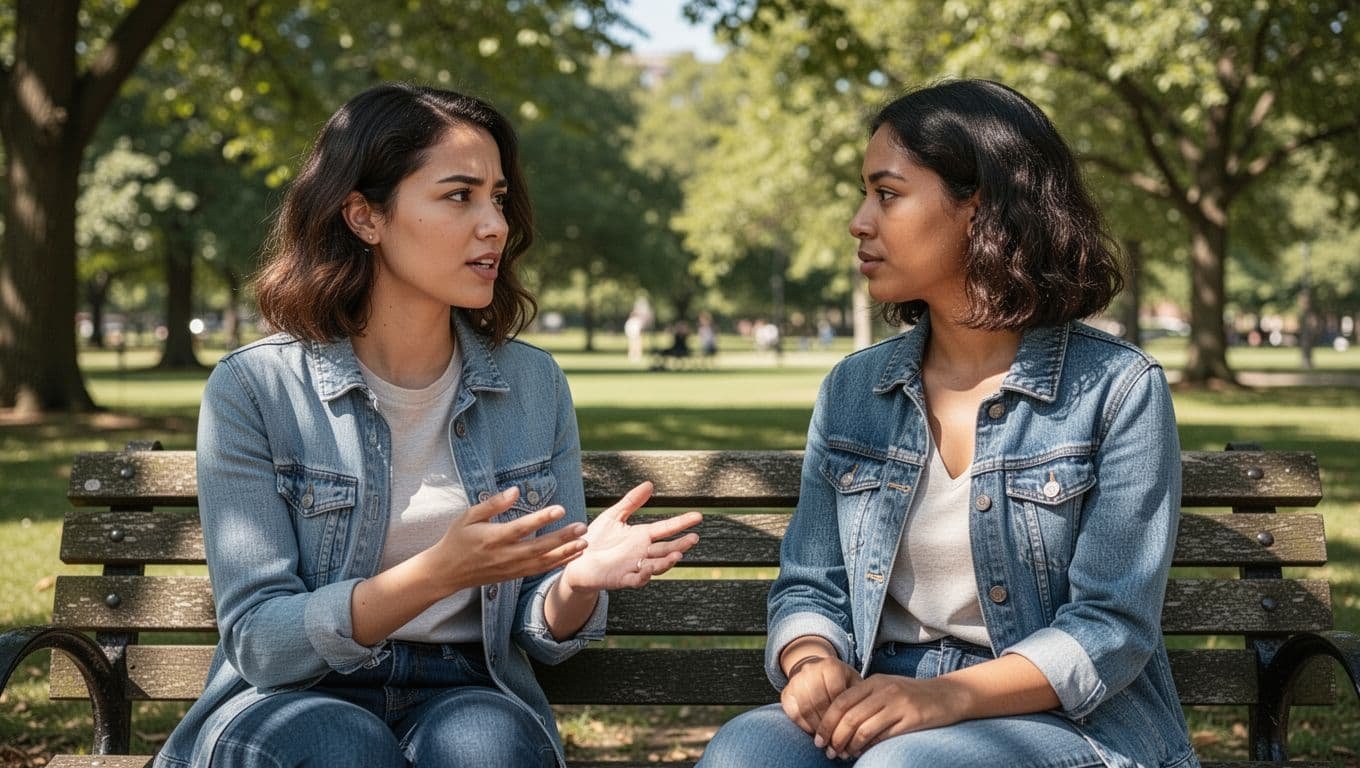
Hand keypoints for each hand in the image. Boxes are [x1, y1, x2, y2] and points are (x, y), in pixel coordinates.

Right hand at [431, 486, 588, 591]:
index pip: (521, 528)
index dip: (541, 519)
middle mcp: (503, 555)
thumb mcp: (468, 516)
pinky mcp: (513, 575)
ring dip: (565, 553)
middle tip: (582, 528)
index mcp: (492, 538)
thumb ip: (492, 504)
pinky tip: (571, 556)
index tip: (560, 509)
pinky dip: (556, 564)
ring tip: (584, 543)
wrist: (446, 572)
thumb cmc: (457, 539)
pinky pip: (538, 570)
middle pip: (538, 547)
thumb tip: (515, 490)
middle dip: (562, 538)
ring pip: (542, 562)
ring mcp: (509, 568)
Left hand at [560, 481, 700, 590]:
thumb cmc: (596, 539)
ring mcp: (633, 567)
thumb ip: (631, 502)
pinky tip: (648, 568)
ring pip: (656, 566)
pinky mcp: (620, 579)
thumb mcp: (613, 516)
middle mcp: (641, 552)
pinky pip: (635, 580)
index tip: (698, 516)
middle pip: (666, 549)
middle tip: (694, 538)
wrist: (575, 560)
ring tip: (678, 555)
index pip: (666, 528)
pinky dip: (643, 576)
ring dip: (667, 562)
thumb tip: (650, 484)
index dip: (682, 523)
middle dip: (681, 544)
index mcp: (642, 536)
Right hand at [780, 655, 859, 736]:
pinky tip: (814, 732)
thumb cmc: (840, 681)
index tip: (848, 731)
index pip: (837, 695)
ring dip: (817, 728)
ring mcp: (796, 680)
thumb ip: (859, 700)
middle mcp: (810, 669)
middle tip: (837, 741)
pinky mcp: (786, 692)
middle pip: (819, 703)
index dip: (842, 715)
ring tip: (827, 740)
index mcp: (831, 666)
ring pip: (805, 709)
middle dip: (829, 725)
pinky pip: (794, 714)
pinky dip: (804, 726)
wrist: (815, 670)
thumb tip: (863, 729)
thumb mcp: (853, 684)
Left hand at [815, 674, 960, 759]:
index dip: (826, 722)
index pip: (841, 701)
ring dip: (849, 746)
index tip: (819, 739)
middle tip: (828, 751)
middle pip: (849, 716)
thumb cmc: (911, 695)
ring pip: (863, 729)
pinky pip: (883, 737)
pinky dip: (869, 747)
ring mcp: (898, 704)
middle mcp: (884, 690)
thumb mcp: (886, 690)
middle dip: (834, 737)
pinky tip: (863, 752)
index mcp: (874, 682)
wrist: (947, 695)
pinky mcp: (912, 719)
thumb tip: (837, 725)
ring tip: (844, 755)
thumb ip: (864, 701)